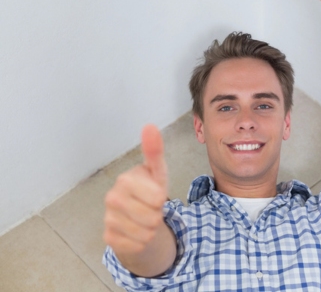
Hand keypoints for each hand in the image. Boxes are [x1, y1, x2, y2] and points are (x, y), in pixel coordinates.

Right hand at [103, 125, 168, 255]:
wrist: (138, 219)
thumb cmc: (149, 192)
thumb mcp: (157, 172)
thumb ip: (154, 151)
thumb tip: (149, 126)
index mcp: (125, 180)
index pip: (158, 197)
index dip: (162, 199)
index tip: (156, 194)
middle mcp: (111, 198)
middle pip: (152, 217)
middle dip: (158, 215)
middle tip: (151, 209)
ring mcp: (108, 219)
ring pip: (146, 233)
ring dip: (152, 230)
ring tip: (146, 220)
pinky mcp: (108, 238)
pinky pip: (137, 245)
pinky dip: (143, 242)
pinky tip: (137, 232)